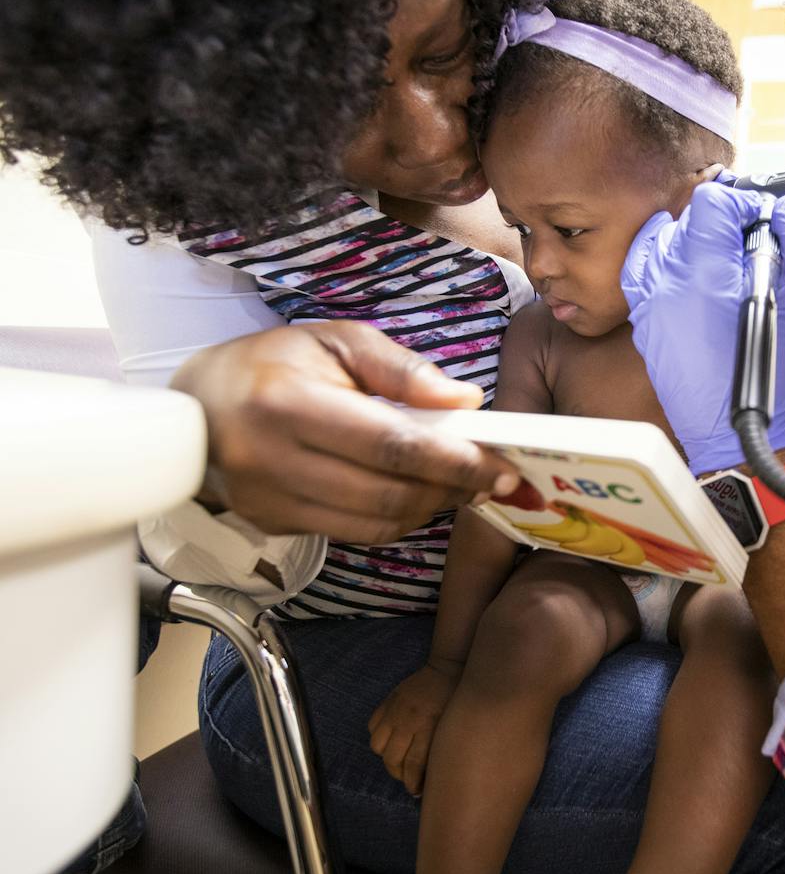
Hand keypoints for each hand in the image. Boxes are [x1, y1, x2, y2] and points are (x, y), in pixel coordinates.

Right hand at [170, 321, 526, 542]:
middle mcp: (272, 460)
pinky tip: (416, 495)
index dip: (454, 461)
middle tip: (491, 477)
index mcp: (287, 404)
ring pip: (375, 523)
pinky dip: (396, 518)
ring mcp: (268, 500)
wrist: (195, 407)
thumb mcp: (335, 341)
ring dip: (429, 508)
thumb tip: (465, 402)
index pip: (390, 445)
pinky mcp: (272, 524)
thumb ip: (401, 369)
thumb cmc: (272, 364)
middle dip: (451, 489)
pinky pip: (353, 532)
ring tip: (458, 485)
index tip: (500, 466)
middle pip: (388, 492)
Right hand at [367, 662, 459, 795]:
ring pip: (377, 745)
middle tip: (407, 777)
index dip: (412, 783)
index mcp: (428, 726)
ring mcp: (395, 710)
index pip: (413, 765)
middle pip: (392, 759)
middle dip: (399, 775)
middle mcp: (408, 720)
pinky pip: (372, 725)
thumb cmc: (456, 699)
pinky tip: (390, 739)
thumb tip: (430, 775)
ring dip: (385, 756)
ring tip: (397, 759)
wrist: (448, 668)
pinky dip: (378, 736)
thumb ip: (438, 747)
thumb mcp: (452, 725)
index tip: (416, 791)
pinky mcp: (388, 701)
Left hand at [622, 183, 784, 473]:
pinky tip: (695, 285)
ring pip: (658, 243)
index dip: (743, 204)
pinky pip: (645, 277)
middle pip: (686, 220)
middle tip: (749, 245)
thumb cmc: (772, 376)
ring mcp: (649, 306)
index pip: (712, 202)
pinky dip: (667, 268)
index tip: (761, 221)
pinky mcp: (644, 327)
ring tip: (720, 262)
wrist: (736, 436)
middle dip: (720, 224)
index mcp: (704, 272)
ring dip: (690, 242)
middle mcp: (666, 283)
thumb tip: (781, 212)